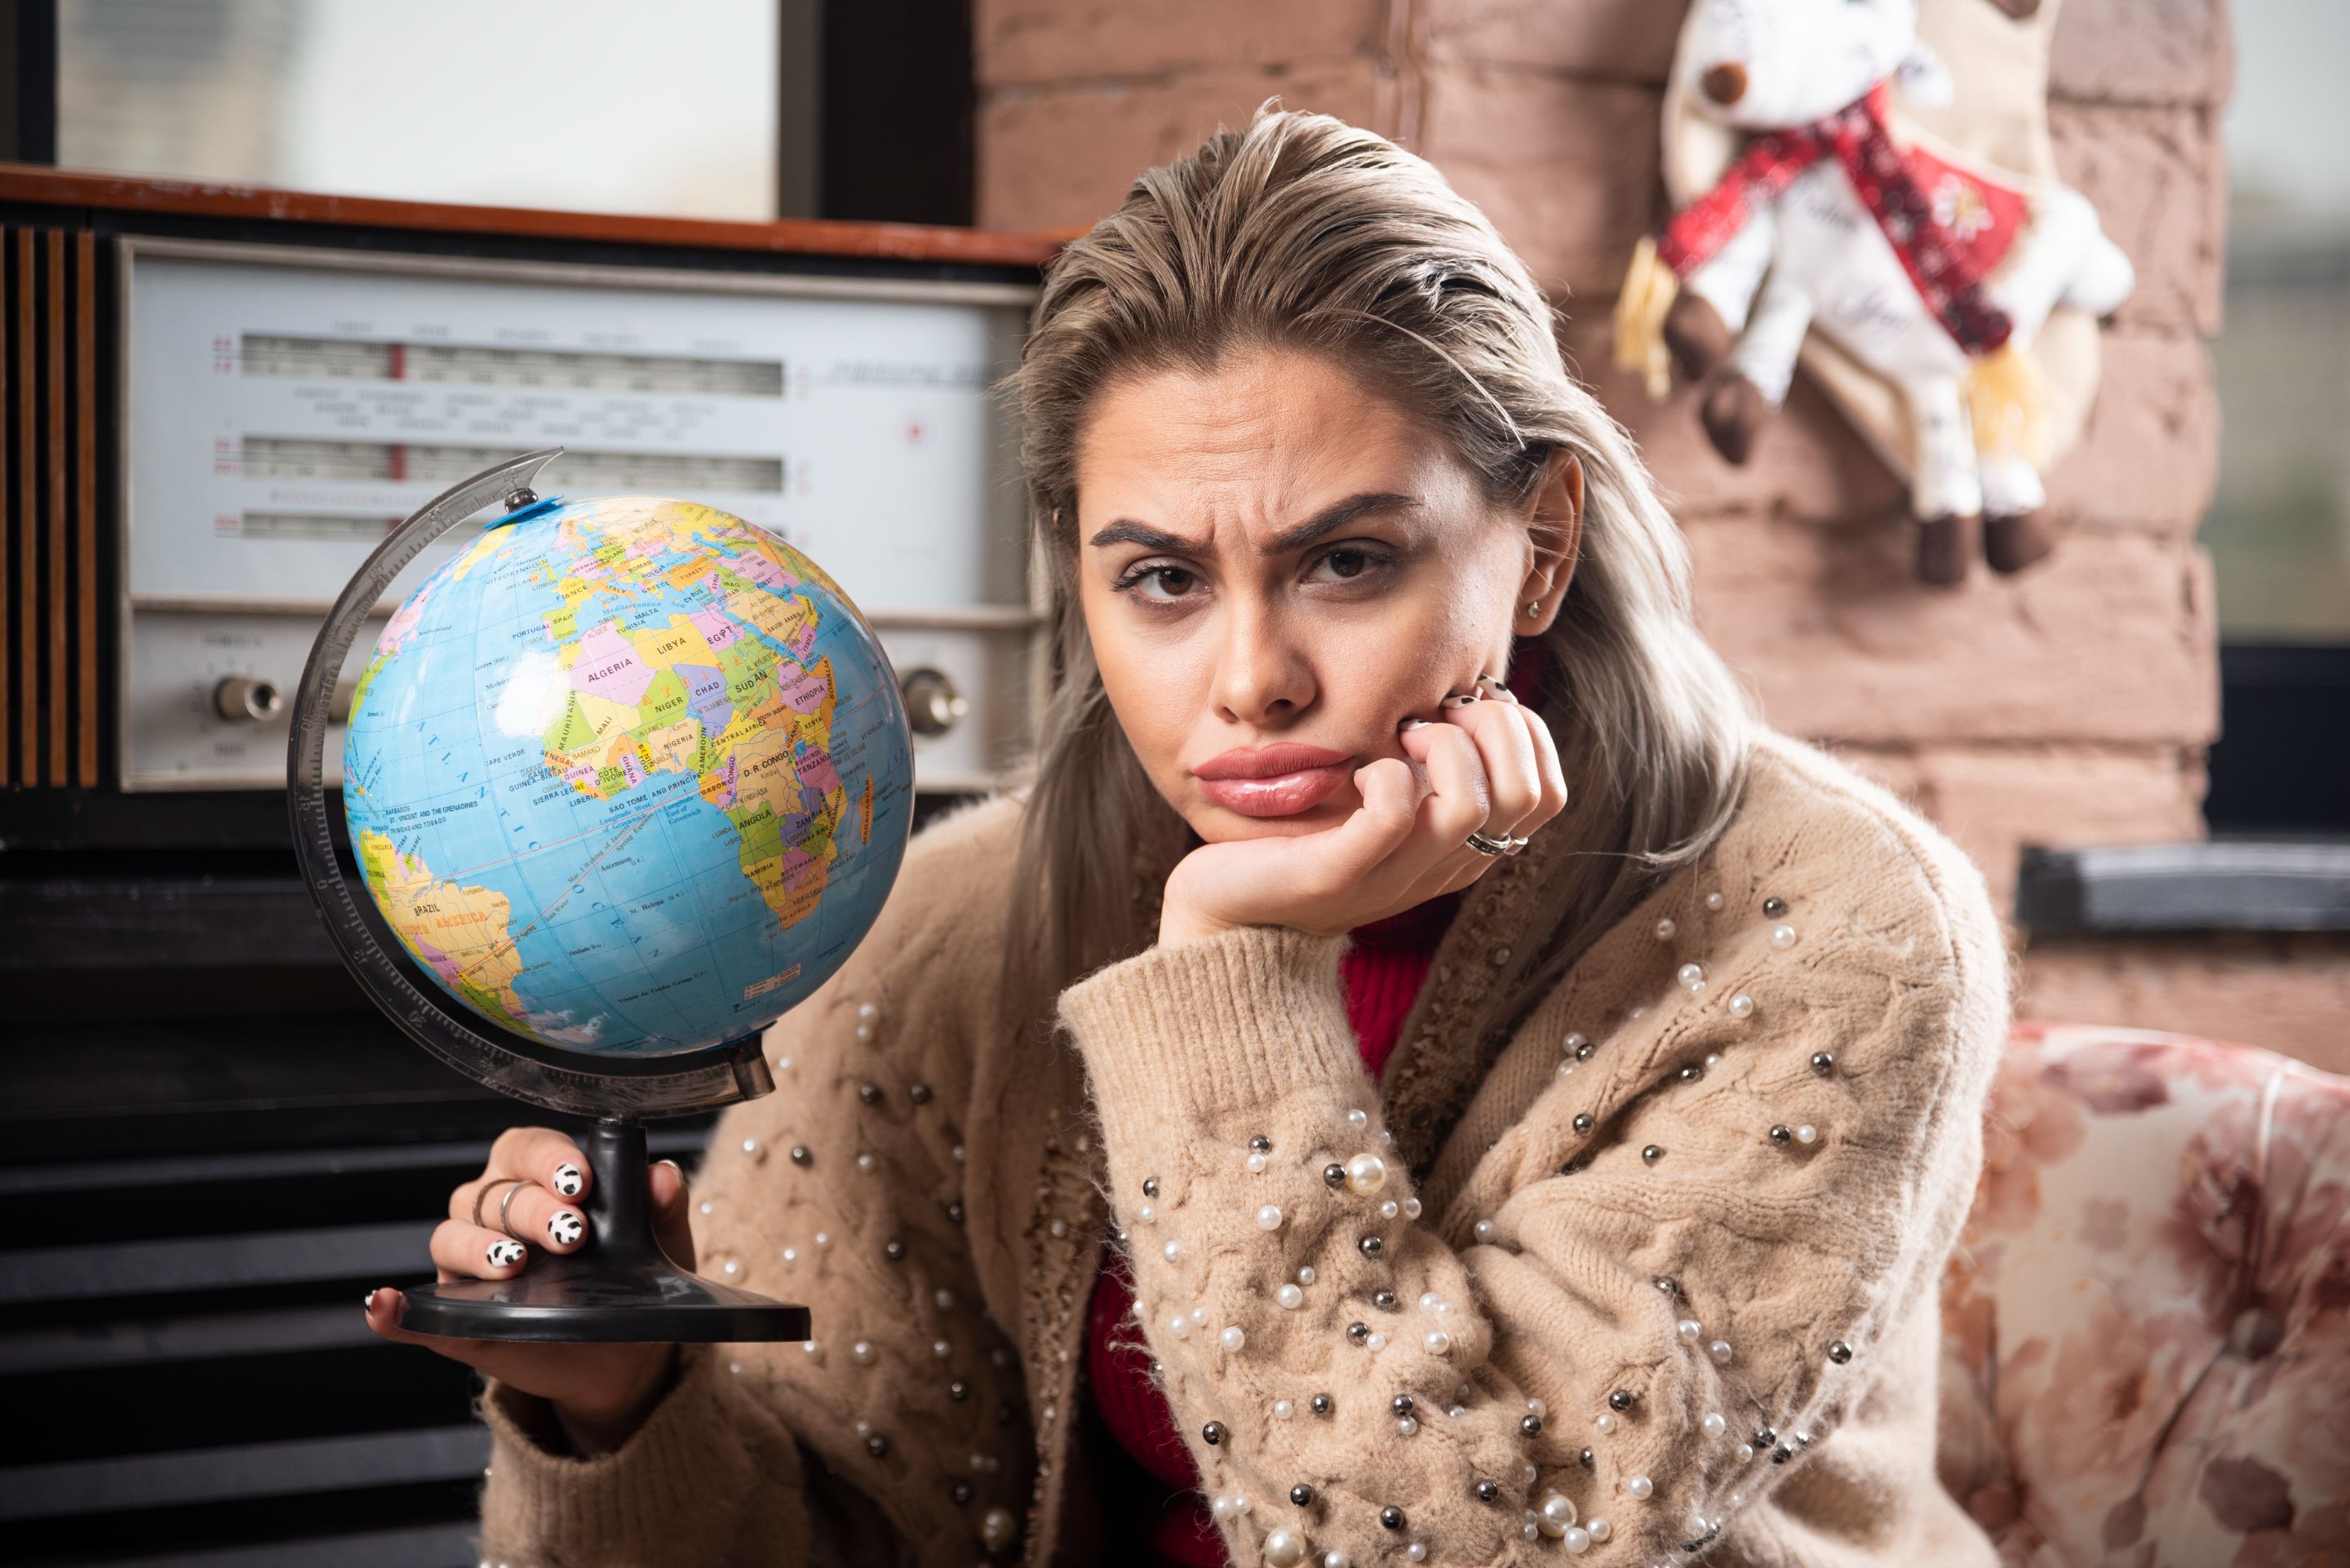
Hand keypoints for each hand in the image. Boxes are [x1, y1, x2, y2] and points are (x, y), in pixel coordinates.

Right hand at [362, 1126, 695, 1452]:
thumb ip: (663, 1208)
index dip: (550, 1158)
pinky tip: (383, 1306)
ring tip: (514, 1266)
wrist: (627, 1355)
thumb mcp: (661, 1245)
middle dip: (532, 1209)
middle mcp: (493, 1214)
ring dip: (478, 1248)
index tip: (582, 1180)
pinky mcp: (455, 1321)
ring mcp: (467, 1268)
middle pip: (492, 1195)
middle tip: (571, 1235)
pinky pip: (414, 1315)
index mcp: (537, 1179)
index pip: (526, 1148)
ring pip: (451, 1237)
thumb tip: (663, 1173)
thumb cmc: (637, 1282)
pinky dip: (393, 1310)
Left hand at [1159, 678, 1568, 944]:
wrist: (1231, 917)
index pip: (1548, 792)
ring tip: (1398, 741)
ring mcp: (1397, 874)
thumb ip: (1429, 770)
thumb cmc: (1306, 842)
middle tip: (1430, 719)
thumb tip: (1465, 698)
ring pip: (1471, 803)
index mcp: (1464, 849)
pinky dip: (1383, 774)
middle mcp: (1445, 866)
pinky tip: (1360, 772)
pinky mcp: (1340, 873)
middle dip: (1492, 728)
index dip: (1523, 734)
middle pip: (1528, 793)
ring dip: (1440, 746)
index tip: (1462, 713)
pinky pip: (1395, 813)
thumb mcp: (1385, 804)